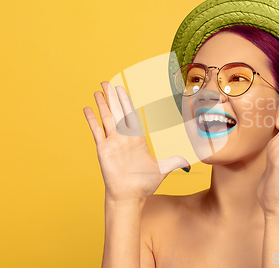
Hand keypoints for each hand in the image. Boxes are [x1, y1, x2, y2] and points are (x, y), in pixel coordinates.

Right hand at [83, 82, 189, 202]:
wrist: (130, 196)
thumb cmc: (145, 184)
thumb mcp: (163, 169)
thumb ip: (175, 161)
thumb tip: (191, 160)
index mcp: (136, 138)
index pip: (130, 114)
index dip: (126, 101)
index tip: (122, 88)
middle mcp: (123, 137)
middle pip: (117, 111)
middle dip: (112, 96)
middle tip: (107, 81)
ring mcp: (112, 142)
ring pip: (106, 117)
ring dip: (102, 104)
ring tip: (98, 90)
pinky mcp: (103, 149)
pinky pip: (96, 131)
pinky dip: (91, 120)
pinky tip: (87, 108)